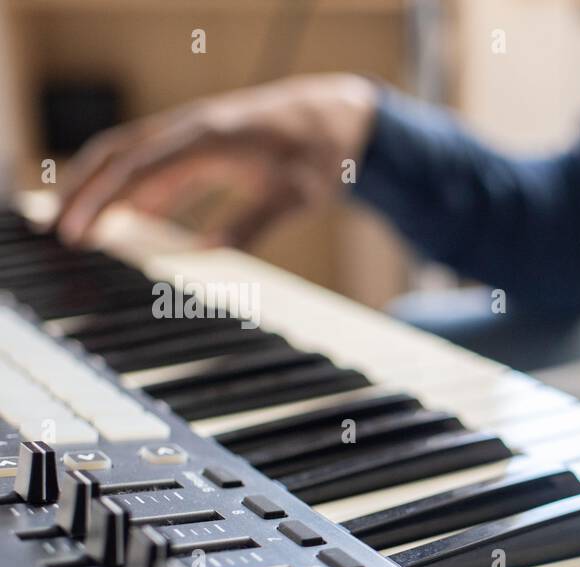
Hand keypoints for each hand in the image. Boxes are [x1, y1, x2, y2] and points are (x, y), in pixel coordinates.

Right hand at [55, 73, 377, 247]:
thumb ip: (251, 224)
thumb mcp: (293, 197)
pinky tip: (127, 218)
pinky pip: (155, 164)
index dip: (102, 200)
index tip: (78, 231)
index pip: (136, 169)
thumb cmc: (316, 155)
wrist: (334, 116)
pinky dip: (134, 188)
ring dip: (101, 188)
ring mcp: (192, 134)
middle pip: (117, 155)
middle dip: (83, 191)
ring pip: (130, 157)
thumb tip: (207, 254)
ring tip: (81, 229)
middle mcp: (190, 130)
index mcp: (207, 139)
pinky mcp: (200, 144)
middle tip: (61, 233)